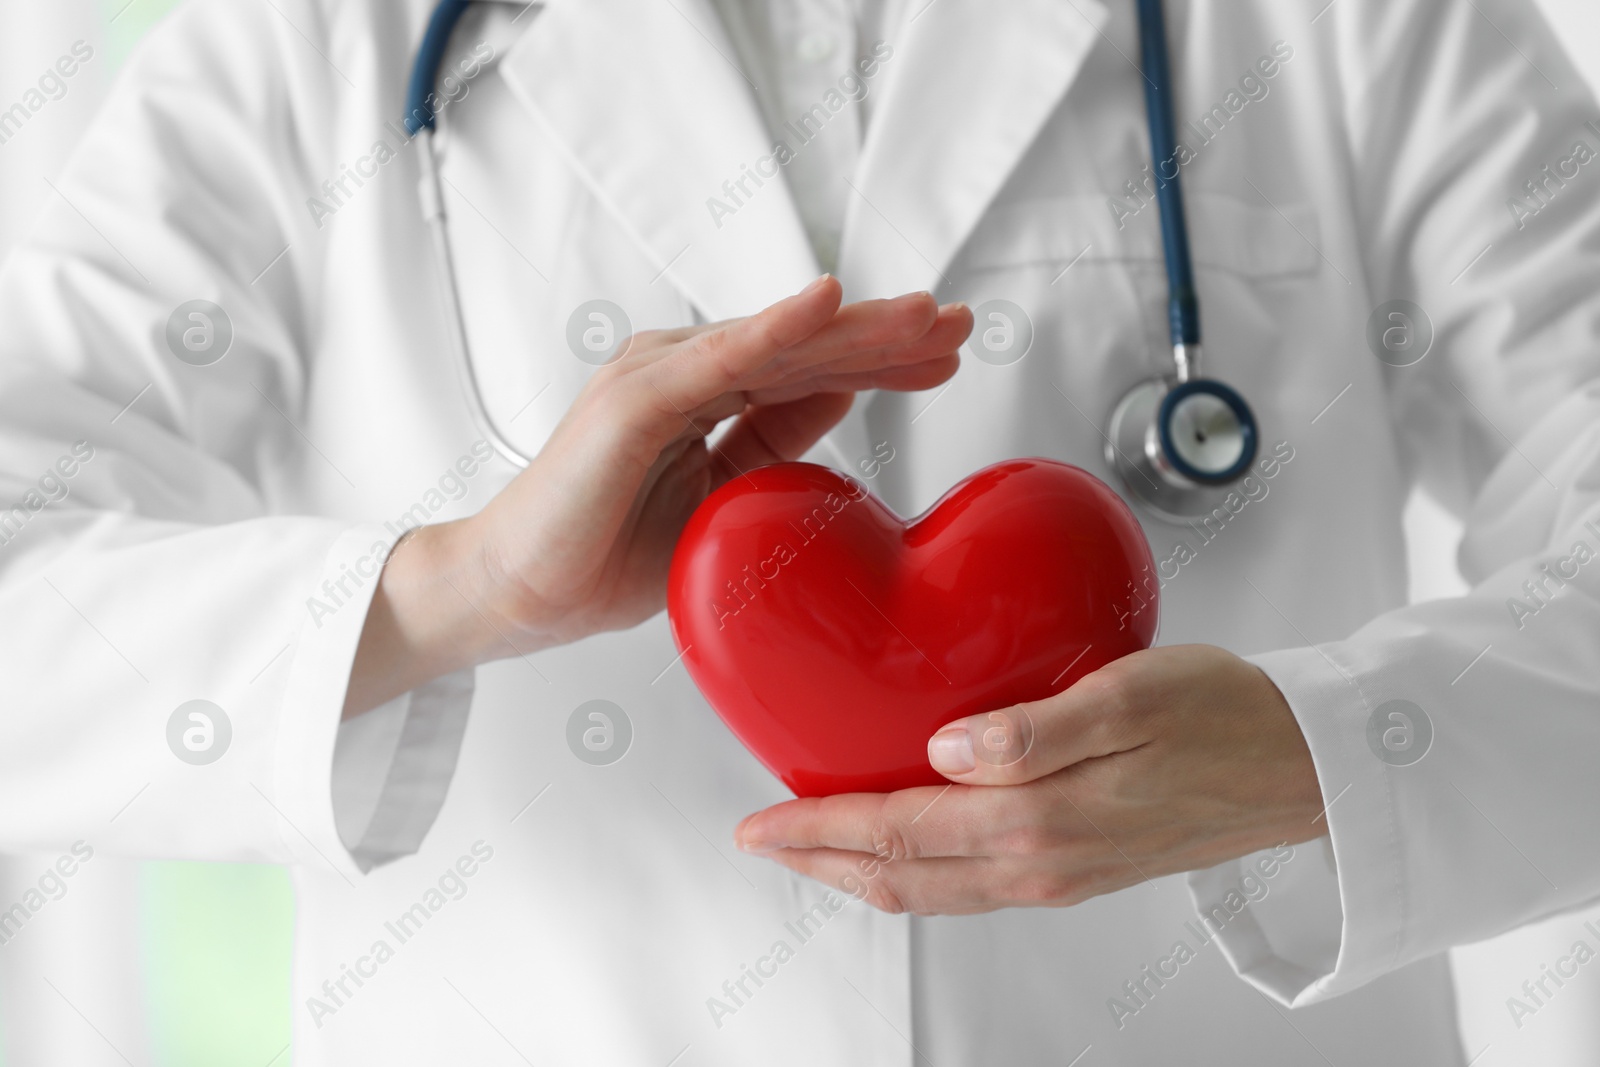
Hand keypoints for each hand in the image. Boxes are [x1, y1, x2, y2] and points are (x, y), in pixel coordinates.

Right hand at [345, 276, 970, 714]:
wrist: (521, 594)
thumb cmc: (608, 554)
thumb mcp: (724, 501)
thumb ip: (776, 445)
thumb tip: (845, 403)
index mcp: (708, 396)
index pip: (811, 369)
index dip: (881, 359)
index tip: (950, 356)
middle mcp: (684, 371)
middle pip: (804, 344)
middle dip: (887, 334)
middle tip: (962, 324)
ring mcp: (657, 377)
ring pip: (776, 342)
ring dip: (855, 325)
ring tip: (925, 314)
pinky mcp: (633, 401)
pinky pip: (719, 362)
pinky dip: (774, 328)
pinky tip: (828, 304)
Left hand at [733, 645, 1325, 914]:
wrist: (1306, 766)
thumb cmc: (1228, 716)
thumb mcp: (1135, 696)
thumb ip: (1037, 729)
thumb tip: (949, 746)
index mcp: (1044, 822)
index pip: (900, 833)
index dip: (820, 830)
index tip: (759, 822)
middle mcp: (1043, 865)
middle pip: (902, 878)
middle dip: (821, 861)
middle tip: (761, 838)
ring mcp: (1059, 876)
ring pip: (932, 891)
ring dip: (861, 870)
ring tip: (812, 843)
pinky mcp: (1077, 869)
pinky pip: (970, 885)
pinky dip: (916, 871)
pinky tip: (905, 839)